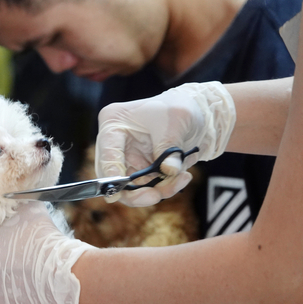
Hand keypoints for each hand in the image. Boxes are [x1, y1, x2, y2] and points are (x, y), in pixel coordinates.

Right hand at [95, 81, 235, 205]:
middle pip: (113, 178)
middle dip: (135, 192)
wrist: (195, 113)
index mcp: (114, 124)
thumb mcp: (176, 122)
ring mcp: (127, 160)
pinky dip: (165, 188)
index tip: (119, 192)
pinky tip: (182, 177)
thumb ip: (170, 148)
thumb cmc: (178, 107)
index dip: (111, 174)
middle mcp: (116, 145)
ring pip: (131, 189)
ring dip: (155, 191)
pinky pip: (147, 189)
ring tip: (180, 179)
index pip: (107, 153)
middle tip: (155, 196)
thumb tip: (169, 171)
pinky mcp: (140, 171)